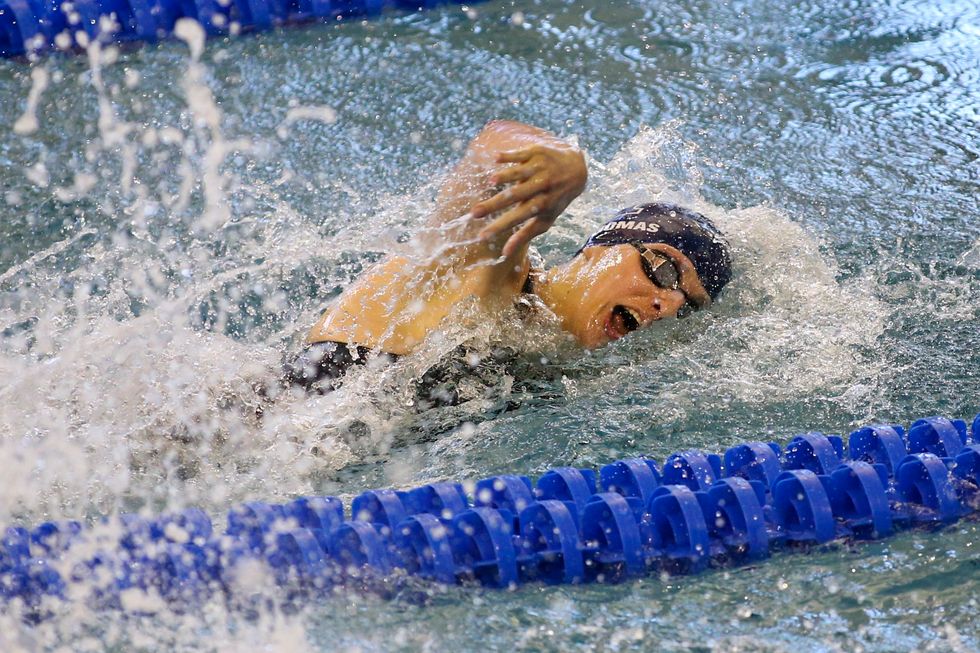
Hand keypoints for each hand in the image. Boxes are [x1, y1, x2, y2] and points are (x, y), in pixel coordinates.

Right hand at [470, 142, 586, 257]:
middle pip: (515, 196)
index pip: (518, 217)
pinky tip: (495, 158)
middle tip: (474, 213)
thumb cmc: (554, 199)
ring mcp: (540, 168)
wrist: (576, 170)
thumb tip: (504, 253)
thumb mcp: (545, 219)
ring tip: (490, 181)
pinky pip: (521, 154)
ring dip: (506, 176)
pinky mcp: (537, 152)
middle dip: (494, 205)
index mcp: (542, 204)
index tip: (482, 235)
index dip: (501, 226)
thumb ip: (525, 236)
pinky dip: (509, 156)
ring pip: (520, 172)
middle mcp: (542, 186)